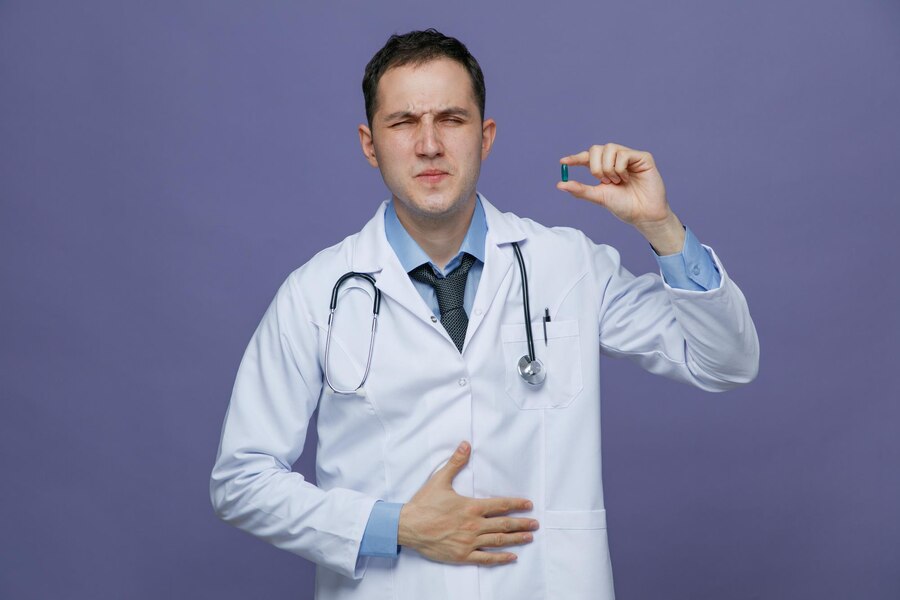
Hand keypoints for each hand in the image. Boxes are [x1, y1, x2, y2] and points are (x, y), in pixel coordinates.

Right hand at [398, 441, 538, 565]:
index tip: (529, 505)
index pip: (500, 505)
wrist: (408, 526)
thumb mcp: (440, 479)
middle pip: (504, 524)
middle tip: (535, 524)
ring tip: (529, 537)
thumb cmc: (424, 503)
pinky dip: (500, 557)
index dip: (517, 505)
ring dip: (516, 539)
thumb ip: (456, 462)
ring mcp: (469, 542)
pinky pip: (485, 558)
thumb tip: (466, 444)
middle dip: (522, 523)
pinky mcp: (462, 555)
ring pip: (498, 540)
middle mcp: (474, 525)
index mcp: (471, 507)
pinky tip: (511, 556)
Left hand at [557, 143, 684, 253]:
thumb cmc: (623, 206)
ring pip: (609, 148)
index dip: (575, 158)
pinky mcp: (642, 157)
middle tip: (603, 181)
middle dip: (595, 167)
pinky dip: (620, 169)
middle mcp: (616, 159)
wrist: (643, 215)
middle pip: (596, 149)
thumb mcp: (599, 197)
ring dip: (609, 168)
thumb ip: (580, 190)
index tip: (563, 162)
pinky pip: (623, 154)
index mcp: (604, 168)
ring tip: (617, 181)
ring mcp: (629, 156)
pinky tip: (627, 179)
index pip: (587, 157)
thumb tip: (559, 184)